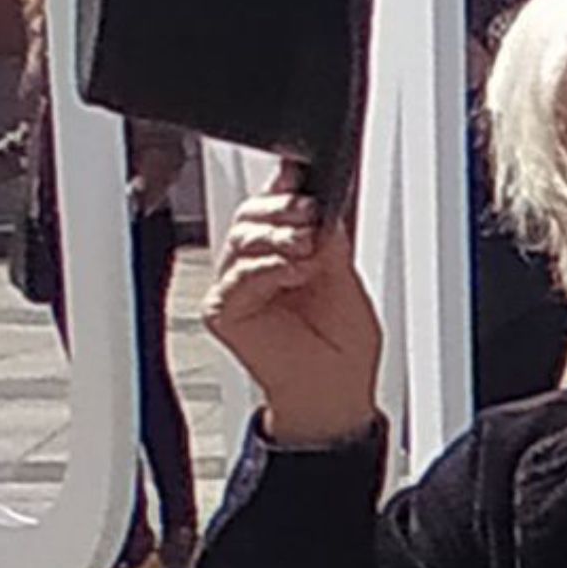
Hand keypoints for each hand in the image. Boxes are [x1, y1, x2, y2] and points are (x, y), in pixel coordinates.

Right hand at [203, 162, 382, 445]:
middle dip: (281, 209)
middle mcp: (255, 266)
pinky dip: (267, 267)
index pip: (271, 207)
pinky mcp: (223, 311)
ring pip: (240, 239)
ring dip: (277, 236)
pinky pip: (236, 276)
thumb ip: (328, 239)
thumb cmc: (340, 345)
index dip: (283, 189)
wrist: (335, 389)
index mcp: (282, 253)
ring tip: (307, 248)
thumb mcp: (343, 275)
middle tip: (310, 215)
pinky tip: (293, 271)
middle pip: (249, 216)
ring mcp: (236, 288)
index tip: (301, 178)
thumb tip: (321, 205)